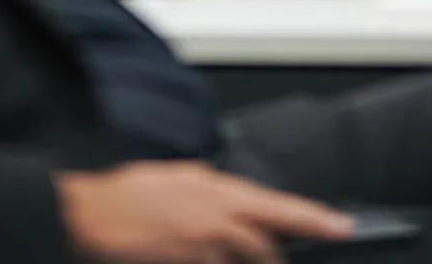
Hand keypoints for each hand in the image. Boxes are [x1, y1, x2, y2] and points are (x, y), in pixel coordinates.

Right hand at [57, 162, 353, 263]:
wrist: (88, 210)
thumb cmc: (124, 192)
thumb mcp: (174, 176)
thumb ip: (205, 186)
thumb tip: (223, 192)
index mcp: (214, 188)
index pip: (277, 206)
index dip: (315, 218)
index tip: (342, 227)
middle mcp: (214, 216)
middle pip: (264, 249)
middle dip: (274, 262)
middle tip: (277, 263)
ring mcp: (200, 244)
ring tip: (225, 257)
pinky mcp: (184, 263)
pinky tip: (204, 259)